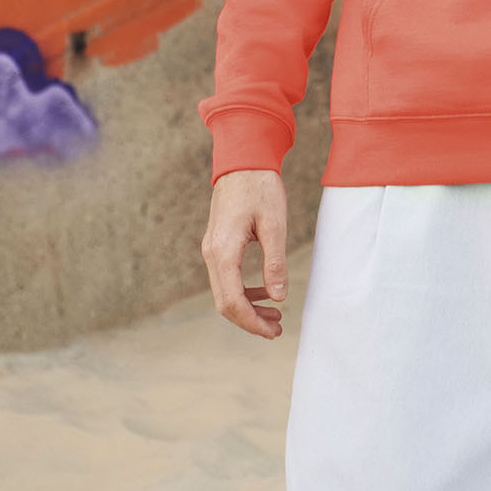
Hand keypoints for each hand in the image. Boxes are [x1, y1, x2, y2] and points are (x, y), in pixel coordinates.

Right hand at [201, 168, 288, 338]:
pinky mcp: (218, 244)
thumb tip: (278, 296)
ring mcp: (212, 249)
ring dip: (248, 307)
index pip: (232, 301)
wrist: (242, 159)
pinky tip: (265, 291)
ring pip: (224, 291)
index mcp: (223, 252)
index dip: (252, 322)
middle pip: (224, 303)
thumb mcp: (274, 224)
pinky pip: (226, 277)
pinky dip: (244, 290)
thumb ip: (275, 262)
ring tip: (276, 314)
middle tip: (277, 329)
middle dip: (250, 320)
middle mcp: (211, 254)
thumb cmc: (260, 187)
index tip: (273, 331)